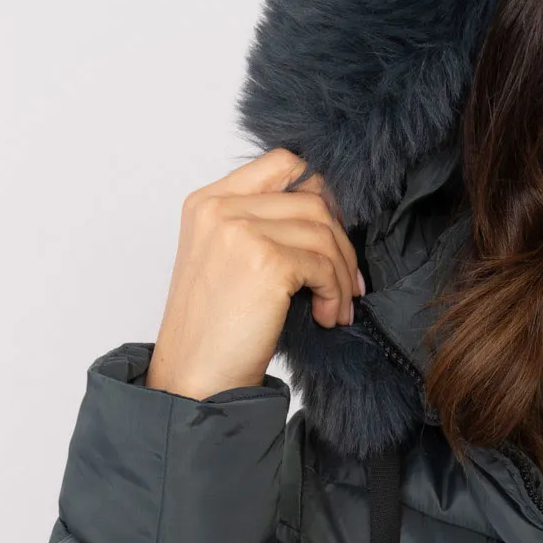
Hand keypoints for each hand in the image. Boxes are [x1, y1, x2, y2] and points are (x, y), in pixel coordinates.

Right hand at [145, 147, 362, 399]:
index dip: (320, 194)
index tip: (332, 235)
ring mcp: (240, 230)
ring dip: (341, 273)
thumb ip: (262, 227)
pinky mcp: (265, 260)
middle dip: (340, 242)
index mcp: (208, 201)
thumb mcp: (228, 261)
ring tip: (337, 307)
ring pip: (323, 231)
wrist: (194, 378)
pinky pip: (324, 265)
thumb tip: (329, 216)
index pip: (283, 163)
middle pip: (311, 198)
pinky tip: (327, 317)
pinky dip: (336, 294)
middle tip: (347, 282)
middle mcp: (220, 208)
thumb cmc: (216, 330)